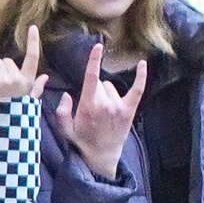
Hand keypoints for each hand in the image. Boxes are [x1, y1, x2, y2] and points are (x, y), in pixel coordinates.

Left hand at [0, 27, 46, 100]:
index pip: (33, 57)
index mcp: (28, 81)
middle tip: (2, 87)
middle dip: (4, 69)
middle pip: (8, 60)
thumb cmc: (14, 113)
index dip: (33, 42)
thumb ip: (37, 87)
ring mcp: (3, 80)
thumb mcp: (29, 101)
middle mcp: (17, 79)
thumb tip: (46, 77)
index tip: (33, 28)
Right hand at [52, 42, 145, 180]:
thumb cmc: (82, 140)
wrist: (102, 156)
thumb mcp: (65, 129)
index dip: (93, 60)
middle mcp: (105, 103)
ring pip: (111, 88)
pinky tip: (142, 63)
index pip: (91, 78)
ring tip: (103, 112)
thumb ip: (62, 111)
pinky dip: (140, 76)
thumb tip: (67, 95)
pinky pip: (137, 89)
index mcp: (88, 105)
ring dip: (106, 94)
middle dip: (94, 90)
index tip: (97, 46)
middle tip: (91, 109)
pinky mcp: (129, 110)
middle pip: (99, 83)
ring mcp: (119, 106)